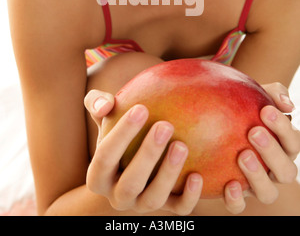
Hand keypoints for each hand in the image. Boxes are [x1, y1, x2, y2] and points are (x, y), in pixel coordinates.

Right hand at [84, 89, 202, 214]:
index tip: (141, 108)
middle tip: (165, 125)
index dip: (122, 134)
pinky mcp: (165, 211)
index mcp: (98, 176)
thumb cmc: (117, 127)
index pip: (105, 157)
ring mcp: (141, 206)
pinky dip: (189, 197)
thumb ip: (97, 103)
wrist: (134, 158)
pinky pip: (178, 210)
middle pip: (130, 182)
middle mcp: (117, 196)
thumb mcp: (104, 116)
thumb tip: (104, 104)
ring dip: (168, 173)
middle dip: (148, 154)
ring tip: (182, 145)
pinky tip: (198, 175)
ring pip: (153, 198)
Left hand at [223, 82, 299, 213]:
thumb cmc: (241, 108)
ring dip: (258, 176)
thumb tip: (287, 103)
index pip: (293, 141)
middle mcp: (275, 169)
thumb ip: (273, 93)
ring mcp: (257, 185)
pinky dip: (236, 199)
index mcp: (283, 147)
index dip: (283, 128)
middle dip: (272, 151)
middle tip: (254, 131)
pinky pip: (239, 206)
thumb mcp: (256, 96)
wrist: (214, 124)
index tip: (265, 109)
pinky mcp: (237, 196)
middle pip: (286, 171)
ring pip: (268, 193)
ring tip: (242, 155)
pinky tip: (228, 184)